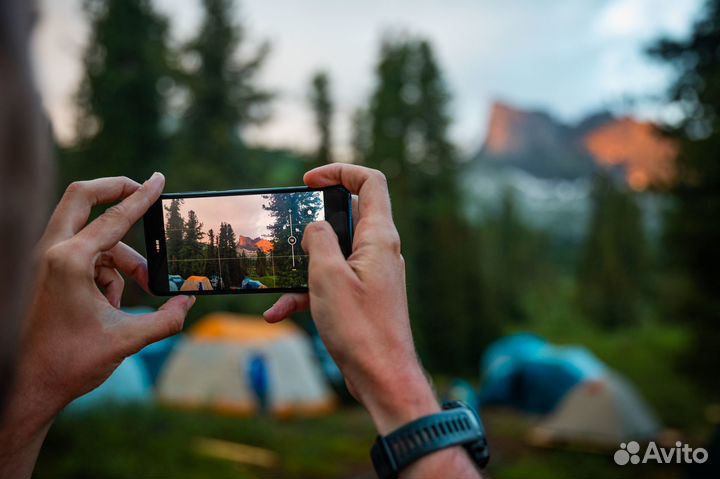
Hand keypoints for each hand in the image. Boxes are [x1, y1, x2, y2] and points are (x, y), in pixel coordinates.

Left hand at [0, 173, 194, 477]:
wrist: (27, 387)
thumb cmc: (68, 363)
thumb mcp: (127, 340)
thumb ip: (165, 319)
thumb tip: (189, 301)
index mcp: (68, 262)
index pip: (114, 218)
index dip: (142, 198)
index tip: (159, 180)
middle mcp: (50, 252)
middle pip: (82, 197)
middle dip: (115, 191)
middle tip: (143, 191)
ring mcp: (44, 260)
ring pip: (92, 236)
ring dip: (120, 257)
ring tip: (136, 293)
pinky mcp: (47, 271)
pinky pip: (86, 255)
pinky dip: (106, 272)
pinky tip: (111, 305)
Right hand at [264, 164, 439, 433]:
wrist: (382, 378)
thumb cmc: (360, 328)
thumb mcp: (328, 276)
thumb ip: (320, 240)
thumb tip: (316, 227)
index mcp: (379, 237)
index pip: (370, 183)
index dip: (341, 172)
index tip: (310, 181)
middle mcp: (379, 251)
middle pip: (348, 217)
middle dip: (313, 223)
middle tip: (290, 231)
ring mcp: (372, 274)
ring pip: (333, 254)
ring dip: (304, 267)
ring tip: (277, 286)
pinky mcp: (363, 296)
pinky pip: (332, 283)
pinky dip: (307, 293)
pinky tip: (278, 313)